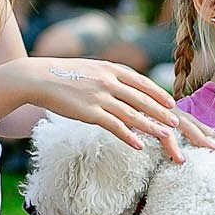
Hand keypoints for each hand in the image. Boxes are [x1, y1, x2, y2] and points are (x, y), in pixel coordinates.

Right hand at [0, 57, 195, 160]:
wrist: (38, 77)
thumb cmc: (63, 74)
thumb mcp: (90, 68)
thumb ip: (108, 75)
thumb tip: (123, 85)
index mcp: (110, 68)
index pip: (141, 82)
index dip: (157, 94)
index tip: (171, 103)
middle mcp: (108, 81)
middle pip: (141, 99)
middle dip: (161, 112)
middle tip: (176, 122)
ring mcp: (100, 97)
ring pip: (132, 114)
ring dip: (151, 125)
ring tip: (166, 135)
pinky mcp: (89, 112)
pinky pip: (114, 126)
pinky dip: (129, 136)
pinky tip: (139, 146)